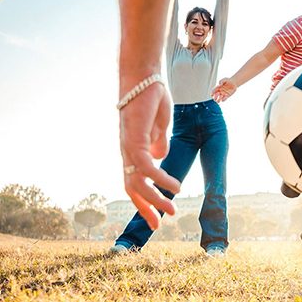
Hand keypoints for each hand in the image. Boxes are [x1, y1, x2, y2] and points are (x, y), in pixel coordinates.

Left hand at [119, 82, 180, 228]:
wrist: (144, 76)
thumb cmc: (151, 96)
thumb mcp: (159, 125)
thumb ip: (158, 142)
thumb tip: (160, 157)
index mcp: (132, 150)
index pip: (135, 180)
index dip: (144, 198)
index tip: (157, 214)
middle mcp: (127, 152)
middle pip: (132, 187)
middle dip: (145, 208)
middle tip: (159, 225)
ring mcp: (129, 146)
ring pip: (138, 181)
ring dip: (155, 198)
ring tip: (172, 209)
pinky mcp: (135, 139)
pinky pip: (147, 166)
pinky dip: (160, 179)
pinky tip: (175, 186)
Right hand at [212, 78, 236, 101]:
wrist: (233, 83)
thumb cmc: (228, 80)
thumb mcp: (225, 79)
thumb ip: (221, 81)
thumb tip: (220, 84)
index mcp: (218, 88)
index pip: (213, 91)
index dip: (212, 93)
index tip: (212, 94)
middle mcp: (220, 92)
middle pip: (215, 96)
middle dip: (215, 97)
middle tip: (216, 95)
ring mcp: (223, 94)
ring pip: (219, 99)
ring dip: (218, 100)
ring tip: (219, 99)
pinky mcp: (227, 96)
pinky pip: (224, 99)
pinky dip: (223, 99)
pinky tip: (224, 98)